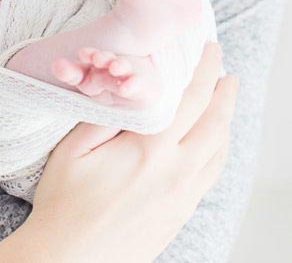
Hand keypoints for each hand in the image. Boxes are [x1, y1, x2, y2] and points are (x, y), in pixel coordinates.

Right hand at [0, 42, 235, 262]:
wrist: (70, 260)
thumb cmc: (64, 204)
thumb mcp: (73, 149)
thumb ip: (105, 114)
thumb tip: (128, 89)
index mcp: (150, 151)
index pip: (190, 99)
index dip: (205, 70)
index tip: (212, 50)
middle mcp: (176, 173)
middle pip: (216, 124)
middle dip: (224, 93)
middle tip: (226, 73)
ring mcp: (183, 198)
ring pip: (218, 152)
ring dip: (225, 122)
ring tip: (223, 104)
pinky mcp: (181, 216)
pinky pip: (210, 176)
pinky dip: (217, 151)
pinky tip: (210, 144)